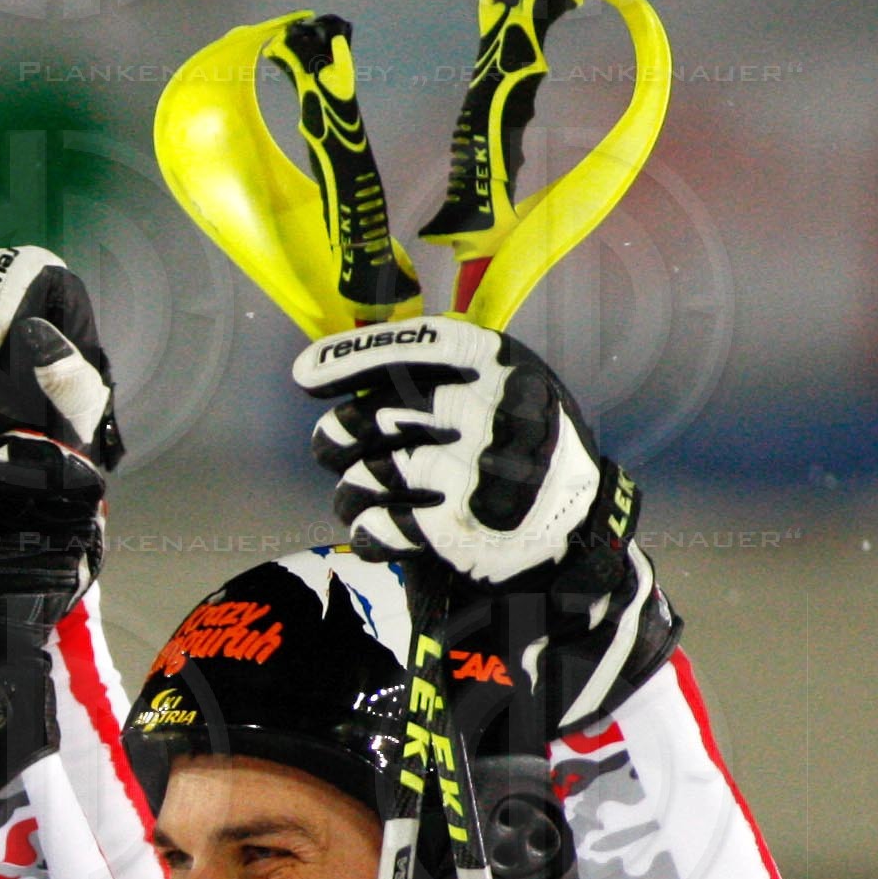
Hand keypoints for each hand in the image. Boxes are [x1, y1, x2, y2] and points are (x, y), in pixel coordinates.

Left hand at [294, 316, 674, 732]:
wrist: (572, 532)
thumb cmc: (520, 450)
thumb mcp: (502, 390)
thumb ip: (437, 374)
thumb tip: (334, 366)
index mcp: (505, 367)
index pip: (421, 346)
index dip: (354, 357)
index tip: (304, 376)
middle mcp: (493, 413)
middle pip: (378, 414)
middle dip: (339, 435)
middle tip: (332, 446)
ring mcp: (478, 473)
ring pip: (367, 475)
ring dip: (349, 491)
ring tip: (361, 495)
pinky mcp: (461, 528)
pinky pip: (379, 527)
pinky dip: (369, 532)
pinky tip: (380, 529)